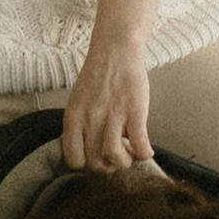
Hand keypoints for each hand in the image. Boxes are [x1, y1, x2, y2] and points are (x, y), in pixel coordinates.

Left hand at [63, 29, 153, 173]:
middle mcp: (90, 119)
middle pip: (94, 163)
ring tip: (129, 155)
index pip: (73, 159)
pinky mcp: (135, 111)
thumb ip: (80, 126)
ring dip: (124, 163)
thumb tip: (87, 152)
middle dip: (107, 168)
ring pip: (114, 157)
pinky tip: (146, 152)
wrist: (116, 50)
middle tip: (115, 159)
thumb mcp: (78, 102)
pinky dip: (144, 154)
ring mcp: (113, 115)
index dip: (86, 166)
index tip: (96, 160)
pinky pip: (139, 144)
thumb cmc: (98, 76)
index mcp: (73, 118)